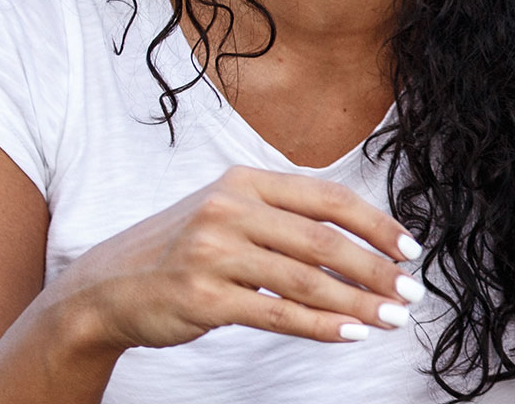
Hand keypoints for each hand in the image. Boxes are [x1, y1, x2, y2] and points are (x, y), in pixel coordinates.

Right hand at [47, 166, 423, 353]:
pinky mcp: (202, 297)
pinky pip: (276, 313)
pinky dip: (319, 325)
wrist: (104, 287)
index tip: (410, 249)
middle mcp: (230, 209)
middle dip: (375, 269)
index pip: (329, 199)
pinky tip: (350, 333)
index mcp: (246, 181)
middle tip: (410, 292)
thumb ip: (285, 218)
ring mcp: (214, 253)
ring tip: (390, 317)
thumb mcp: (229, 213)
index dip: (376, 224)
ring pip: (305, 280)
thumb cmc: (182, 250)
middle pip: (323, 241)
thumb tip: (362, 243)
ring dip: (356, 302)